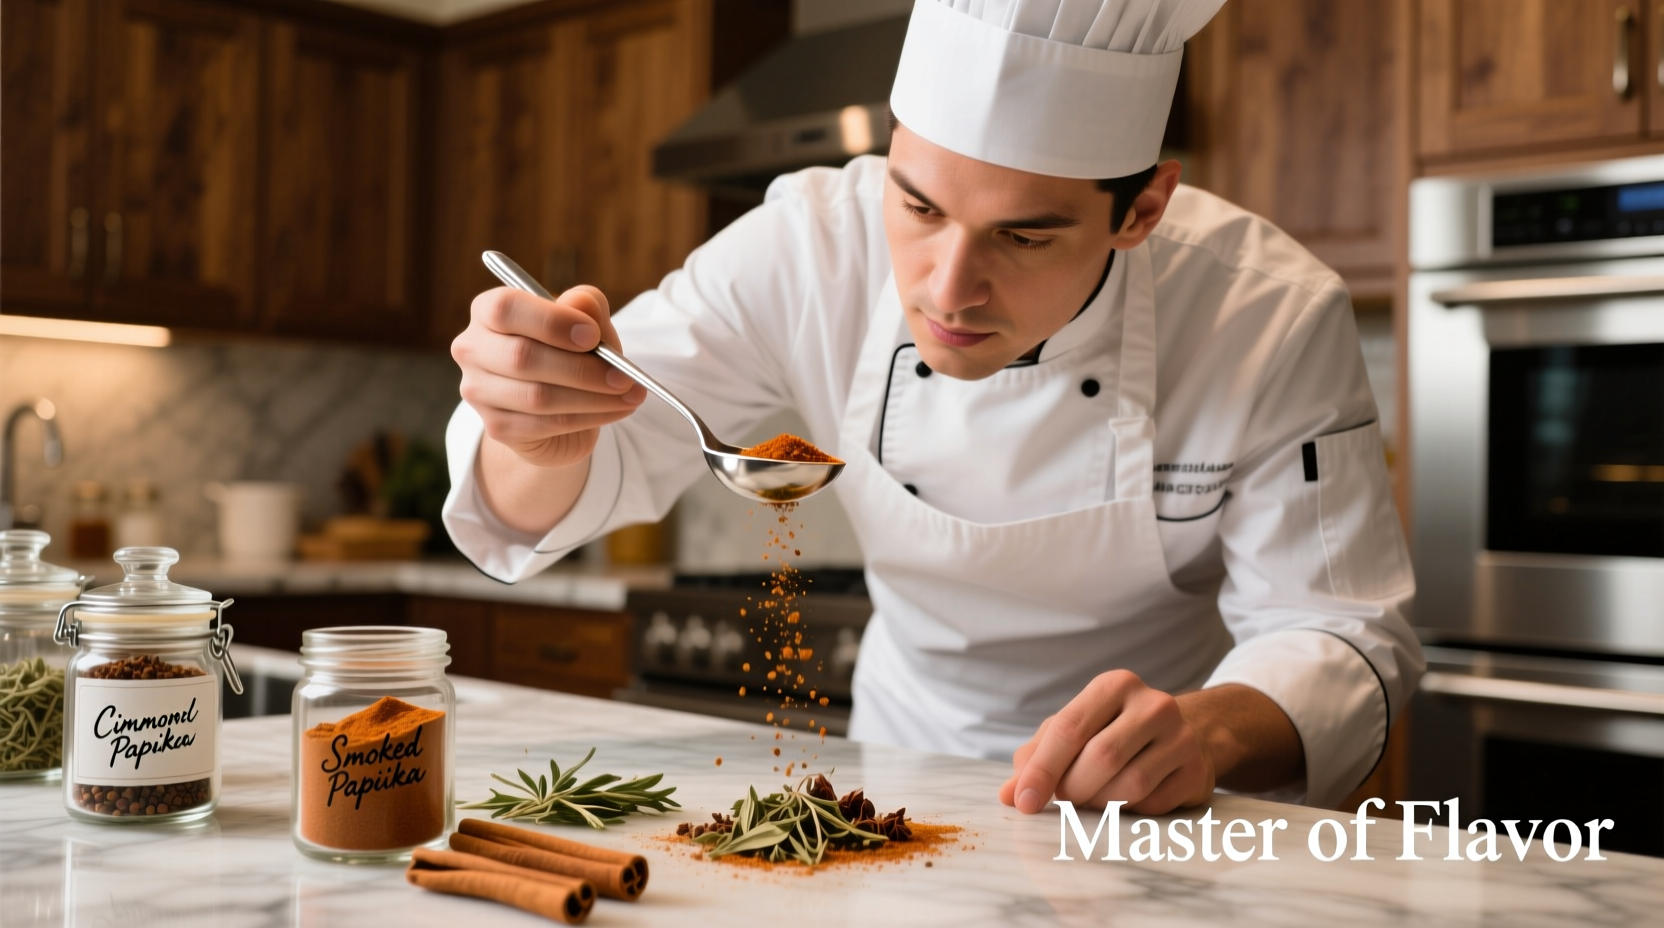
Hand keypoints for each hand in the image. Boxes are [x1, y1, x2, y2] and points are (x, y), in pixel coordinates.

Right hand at [452, 285, 646, 468]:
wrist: (557, 404)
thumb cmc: (569, 351)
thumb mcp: (585, 322)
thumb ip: (586, 306)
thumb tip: (582, 304)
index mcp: (488, 310)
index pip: (506, 308)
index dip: (551, 321)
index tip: (593, 336)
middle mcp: (472, 348)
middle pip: (522, 357)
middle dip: (582, 368)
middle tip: (625, 376)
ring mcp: (478, 391)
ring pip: (537, 396)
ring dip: (593, 397)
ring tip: (630, 395)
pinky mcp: (496, 426)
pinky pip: (546, 424)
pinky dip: (589, 418)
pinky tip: (616, 410)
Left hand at [998, 670, 1214, 815]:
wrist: (1180, 735)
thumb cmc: (1112, 731)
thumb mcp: (1072, 731)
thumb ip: (1036, 757)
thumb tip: (1009, 794)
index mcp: (1114, 685)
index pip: (1070, 728)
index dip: (1043, 769)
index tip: (1024, 802)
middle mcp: (1153, 704)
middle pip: (1100, 758)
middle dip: (1072, 788)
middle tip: (1063, 800)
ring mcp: (1181, 737)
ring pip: (1129, 785)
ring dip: (1099, 803)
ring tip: (1091, 799)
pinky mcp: (1197, 770)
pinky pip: (1153, 804)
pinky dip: (1128, 812)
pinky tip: (1123, 801)